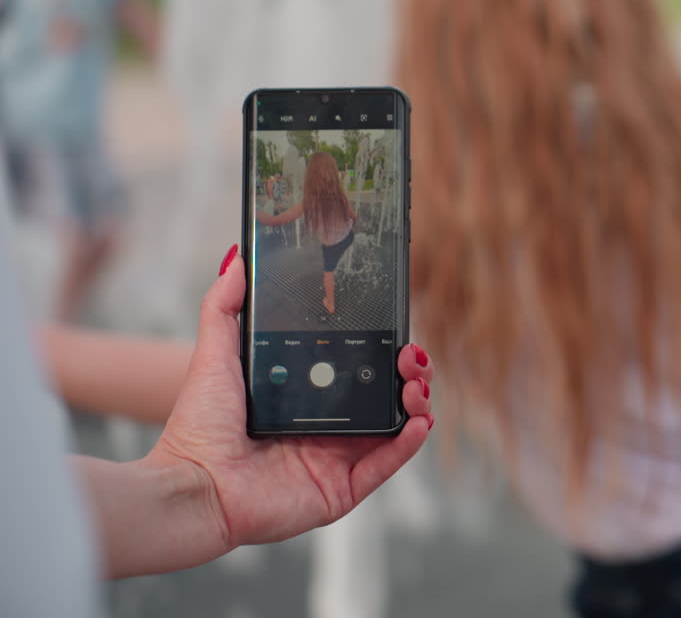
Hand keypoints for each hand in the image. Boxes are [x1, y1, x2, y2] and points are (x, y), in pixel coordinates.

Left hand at [147, 245, 433, 551]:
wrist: (194, 485)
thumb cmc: (198, 427)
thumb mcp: (215, 355)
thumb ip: (225, 307)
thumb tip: (237, 260)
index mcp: (304, 395)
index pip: (358, 366)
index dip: (383, 348)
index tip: (396, 329)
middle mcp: (326, 426)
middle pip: (386, 394)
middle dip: (409, 371)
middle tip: (411, 355)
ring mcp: (337, 458)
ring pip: (395, 426)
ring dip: (417, 402)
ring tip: (416, 384)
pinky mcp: (342, 488)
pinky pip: (386, 464)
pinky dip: (409, 443)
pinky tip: (418, 421)